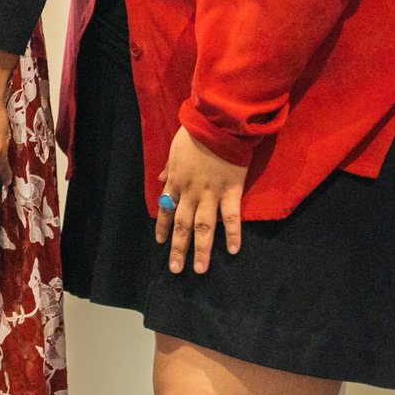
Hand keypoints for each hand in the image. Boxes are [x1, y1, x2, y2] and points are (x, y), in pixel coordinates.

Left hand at [156, 126, 247, 273]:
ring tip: (200, 270)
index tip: (160, 243)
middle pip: (182, 224)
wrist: (217, 124)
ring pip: (204, 227)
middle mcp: (191, 192)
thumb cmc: (195, 133)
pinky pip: (232, 217)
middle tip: (176, 270)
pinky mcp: (231, 192)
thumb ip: (169, 167)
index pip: (166, 209)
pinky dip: (233, 234)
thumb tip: (160, 179)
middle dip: (178, 248)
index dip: (162, 227)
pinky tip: (234, 251)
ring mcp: (211, 194)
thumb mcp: (174, 149)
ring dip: (201, 249)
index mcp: (176, 181)